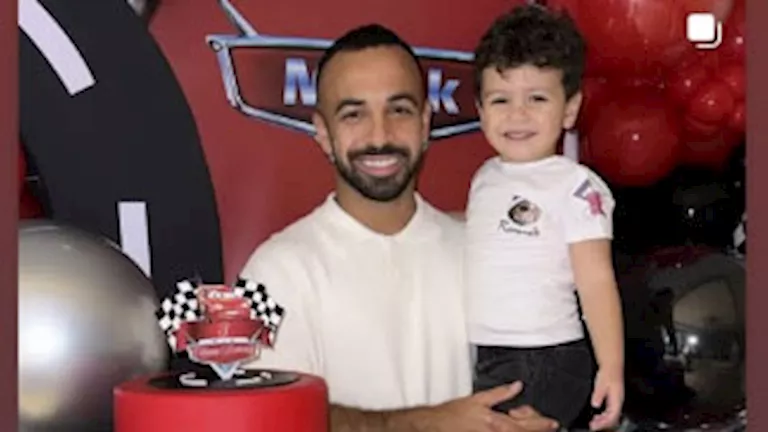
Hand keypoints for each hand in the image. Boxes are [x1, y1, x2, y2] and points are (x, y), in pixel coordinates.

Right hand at [431, 382, 558, 431]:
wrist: (437, 426)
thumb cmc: (453, 414)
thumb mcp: (478, 399)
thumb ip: (500, 393)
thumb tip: (517, 386)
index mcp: (497, 422)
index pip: (528, 425)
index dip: (543, 424)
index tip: (552, 422)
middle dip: (536, 428)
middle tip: (541, 421)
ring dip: (525, 429)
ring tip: (522, 421)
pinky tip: (508, 427)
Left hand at [589, 368, 623, 430]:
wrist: (612, 366)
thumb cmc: (608, 373)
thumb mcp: (601, 383)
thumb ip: (598, 394)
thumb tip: (595, 404)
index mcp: (617, 400)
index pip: (612, 416)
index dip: (603, 423)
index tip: (594, 426)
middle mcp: (618, 402)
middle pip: (613, 419)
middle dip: (603, 424)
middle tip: (592, 426)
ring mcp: (616, 401)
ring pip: (612, 416)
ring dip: (603, 421)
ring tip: (593, 423)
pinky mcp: (613, 400)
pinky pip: (610, 412)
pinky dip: (603, 416)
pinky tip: (597, 416)